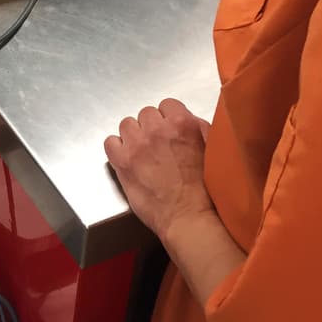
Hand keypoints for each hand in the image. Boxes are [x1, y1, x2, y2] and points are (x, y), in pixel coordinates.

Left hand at [105, 99, 214, 241]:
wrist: (189, 217)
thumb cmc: (205, 190)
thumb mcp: (211, 150)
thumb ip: (198, 129)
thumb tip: (187, 120)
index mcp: (182, 123)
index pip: (168, 104)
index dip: (169, 118)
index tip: (170, 131)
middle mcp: (157, 129)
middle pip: (146, 113)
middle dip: (151, 127)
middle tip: (157, 146)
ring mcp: (137, 144)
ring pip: (127, 124)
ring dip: (134, 136)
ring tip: (142, 153)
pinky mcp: (122, 161)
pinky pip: (110, 142)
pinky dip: (117, 149)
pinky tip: (127, 159)